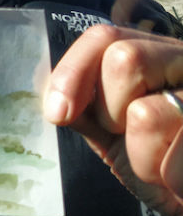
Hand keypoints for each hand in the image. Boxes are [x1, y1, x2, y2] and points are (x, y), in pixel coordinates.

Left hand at [44, 24, 182, 215]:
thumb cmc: (152, 164)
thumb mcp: (108, 129)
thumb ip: (81, 103)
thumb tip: (46, 93)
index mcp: (151, 54)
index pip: (103, 37)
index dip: (72, 71)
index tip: (57, 113)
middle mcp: (181, 60)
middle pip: (124, 58)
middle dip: (110, 109)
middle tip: (123, 134)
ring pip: (145, 112)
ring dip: (139, 152)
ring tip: (155, 161)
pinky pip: (176, 145)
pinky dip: (164, 173)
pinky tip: (175, 178)